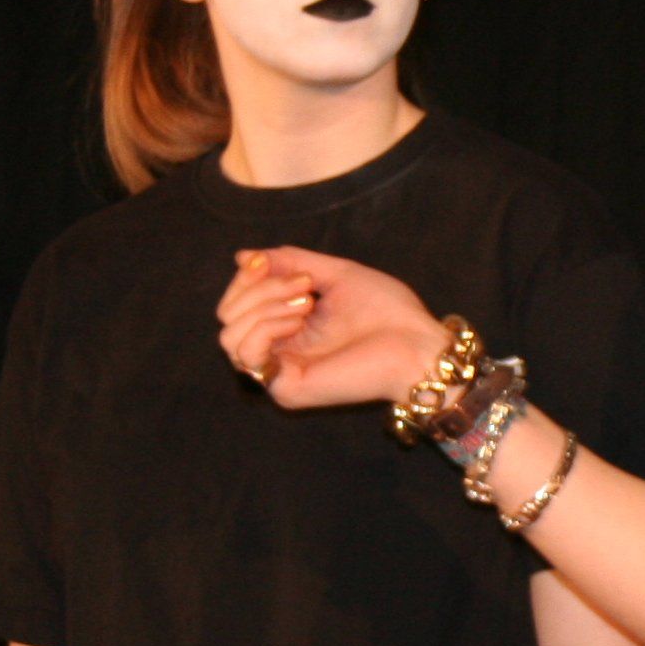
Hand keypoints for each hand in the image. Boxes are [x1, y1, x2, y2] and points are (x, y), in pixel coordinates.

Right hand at [215, 245, 444, 408]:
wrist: (417, 344)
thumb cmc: (388, 311)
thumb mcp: (333, 273)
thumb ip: (289, 262)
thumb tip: (242, 257)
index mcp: (287, 327)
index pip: (237, 303)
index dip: (247, 277)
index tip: (276, 263)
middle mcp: (278, 351)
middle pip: (227, 317)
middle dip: (256, 287)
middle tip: (303, 285)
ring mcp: (279, 373)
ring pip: (229, 335)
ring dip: (262, 305)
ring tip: (305, 301)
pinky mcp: (285, 389)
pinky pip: (247, 353)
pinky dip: (265, 325)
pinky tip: (298, 318)